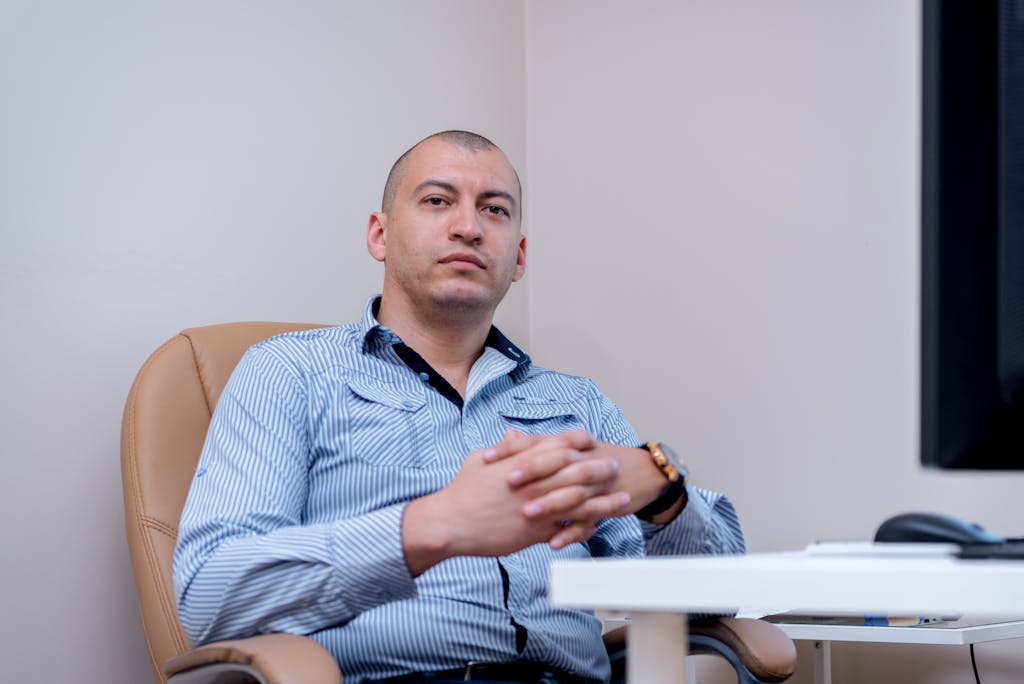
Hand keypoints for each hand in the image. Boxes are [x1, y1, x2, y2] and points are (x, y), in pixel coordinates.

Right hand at [401, 430, 630, 574]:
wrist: (451, 524)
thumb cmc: (463, 491)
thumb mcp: (480, 460)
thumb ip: (503, 449)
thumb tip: (514, 436)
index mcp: (523, 461)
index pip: (559, 444)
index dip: (579, 441)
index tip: (592, 441)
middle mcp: (535, 483)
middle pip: (578, 471)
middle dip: (600, 468)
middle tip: (615, 467)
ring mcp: (538, 508)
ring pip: (581, 502)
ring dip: (604, 499)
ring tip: (623, 498)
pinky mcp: (536, 532)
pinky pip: (568, 529)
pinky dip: (586, 526)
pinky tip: (599, 525)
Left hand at [502, 437, 682, 525]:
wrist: (640, 472)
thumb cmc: (595, 460)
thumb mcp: (566, 449)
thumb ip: (535, 444)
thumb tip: (506, 435)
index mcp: (567, 445)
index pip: (536, 441)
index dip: (511, 448)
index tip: (486, 458)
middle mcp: (580, 460)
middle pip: (555, 461)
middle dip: (531, 471)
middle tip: (507, 482)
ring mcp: (595, 483)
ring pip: (571, 492)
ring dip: (549, 503)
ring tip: (526, 515)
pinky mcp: (606, 504)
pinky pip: (589, 519)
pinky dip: (571, 532)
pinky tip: (552, 542)